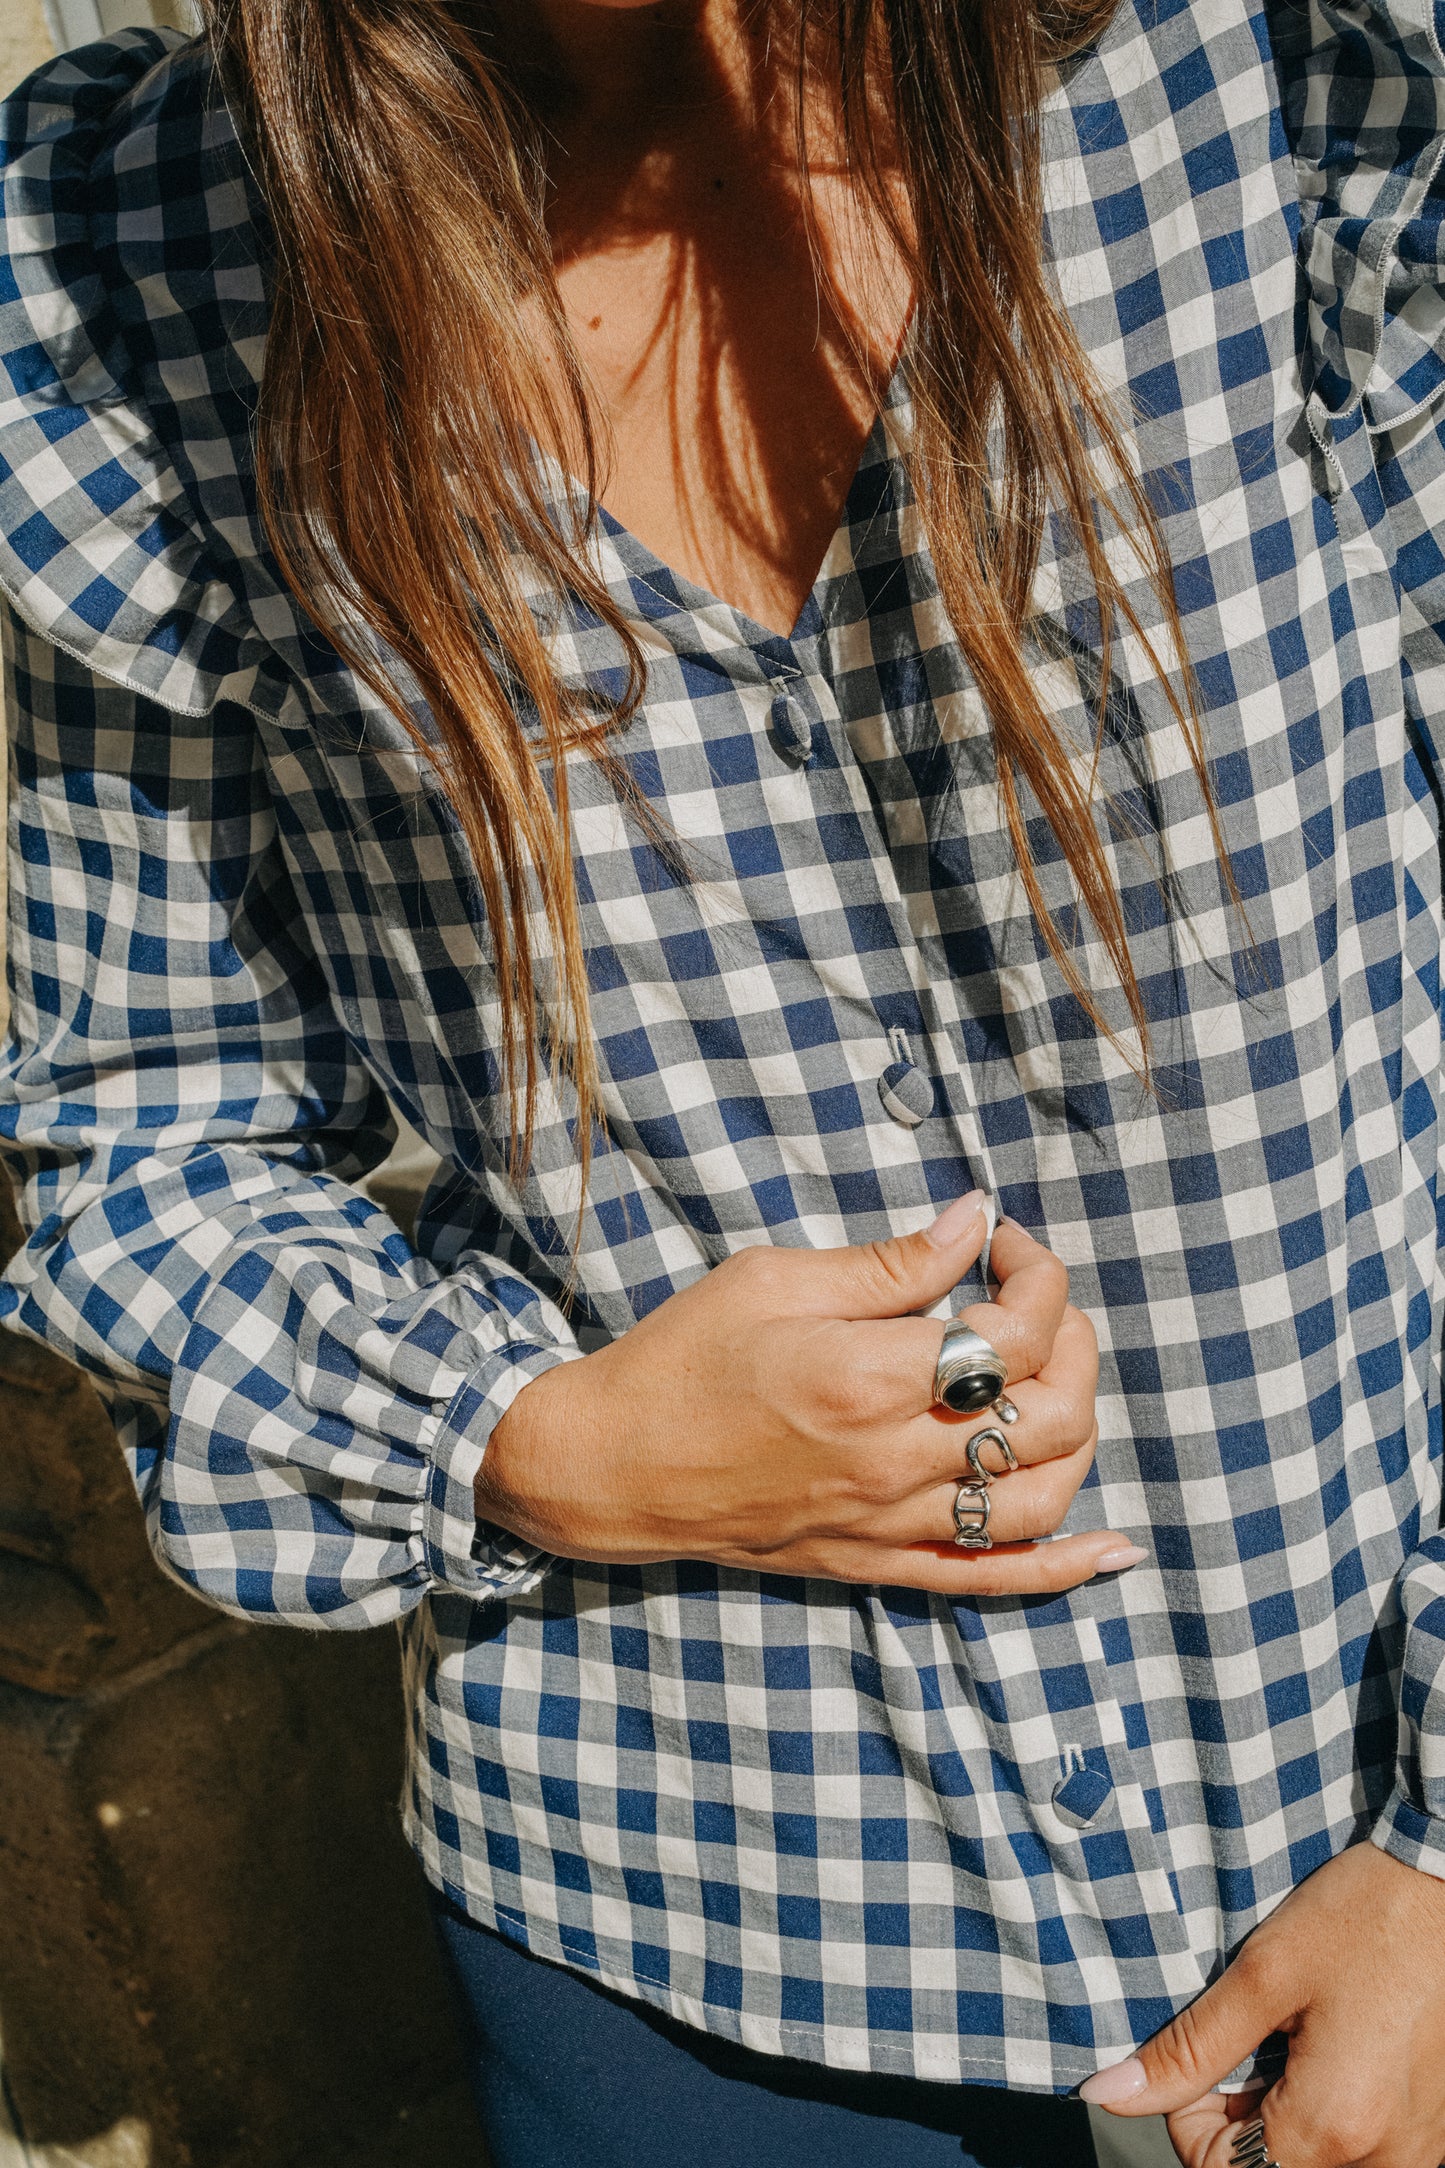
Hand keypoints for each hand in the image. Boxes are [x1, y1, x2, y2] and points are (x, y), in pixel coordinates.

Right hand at [477, 1192, 1143, 1594]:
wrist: (609, 1466)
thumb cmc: (680, 1360)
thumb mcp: (774, 1280)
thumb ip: (890, 1261)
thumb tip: (977, 1220)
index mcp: (868, 1377)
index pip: (1014, 1330)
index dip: (1036, 1273)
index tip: (1006, 1242)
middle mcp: (893, 1460)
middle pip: (1049, 1412)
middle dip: (1072, 1342)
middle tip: (1034, 1299)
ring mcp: (889, 1523)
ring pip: (1041, 1495)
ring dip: (1078, 1431)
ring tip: (1057, 1380)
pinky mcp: (875, 1563)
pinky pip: (992, 1579)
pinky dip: (1064, 1567)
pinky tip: (1113, 1549)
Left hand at [1079, 1842, 1444, 2167]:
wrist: (1444, 1888)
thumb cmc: (1362, 1918)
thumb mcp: (1262, 1976)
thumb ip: (1188, 2048)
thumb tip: (1112, 2094)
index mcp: (1333, 2129)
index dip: (1190, 2119)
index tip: (1202, 2056)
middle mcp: (1384, 2161)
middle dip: (1237, 2118)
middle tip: (1249, 2038)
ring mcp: (1415, 2151)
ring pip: (1313, 2162)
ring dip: (1282, 2117)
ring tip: (1293, 2039)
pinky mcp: (1430, 2133)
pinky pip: (1360, 2149)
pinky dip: (1327, 2112)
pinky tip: (1330, 2049)